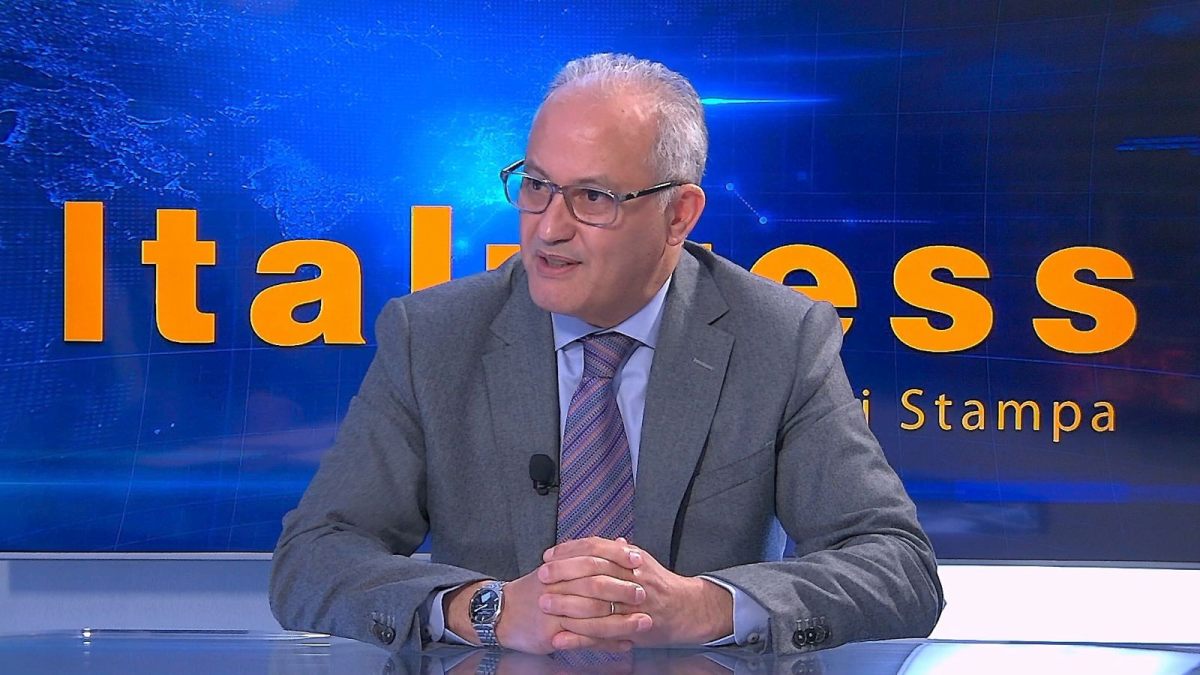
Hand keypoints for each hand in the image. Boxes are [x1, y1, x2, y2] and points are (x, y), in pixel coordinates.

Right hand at [443, 566, 651, 654]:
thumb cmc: (535, 589)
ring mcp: (555, 610)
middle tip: (643, 593)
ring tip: (644, 622)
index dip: (616, 555)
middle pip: (595, 584)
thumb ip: (590, 555)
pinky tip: (626, 643)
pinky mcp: (553, 633)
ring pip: (594, 616)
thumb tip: (621, 542)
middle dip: (622, 589)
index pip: (592, 554)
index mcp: (560, 566)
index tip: (637, 558)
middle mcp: (557, 585)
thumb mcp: (558, 567)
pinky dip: (608, 643)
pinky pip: (586, 640)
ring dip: (623, 620)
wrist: (503, 612)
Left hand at [540, 537, 732, 646]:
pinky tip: (559, 639)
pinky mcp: (631, 630)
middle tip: (541, 576)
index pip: (597, 549)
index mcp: (632, 559)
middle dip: (564, 573)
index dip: (570, 551)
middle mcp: (632, 579)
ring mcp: (632, 606)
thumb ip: (622, 552)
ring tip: (544, 604)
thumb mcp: (643, 562)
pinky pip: (600, 634)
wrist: (687, 610)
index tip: (549, 555)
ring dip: (567, 604)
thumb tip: (610, 539)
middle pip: (593, 572)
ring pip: (596, 603)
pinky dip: (578, 638)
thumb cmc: (660, 585)